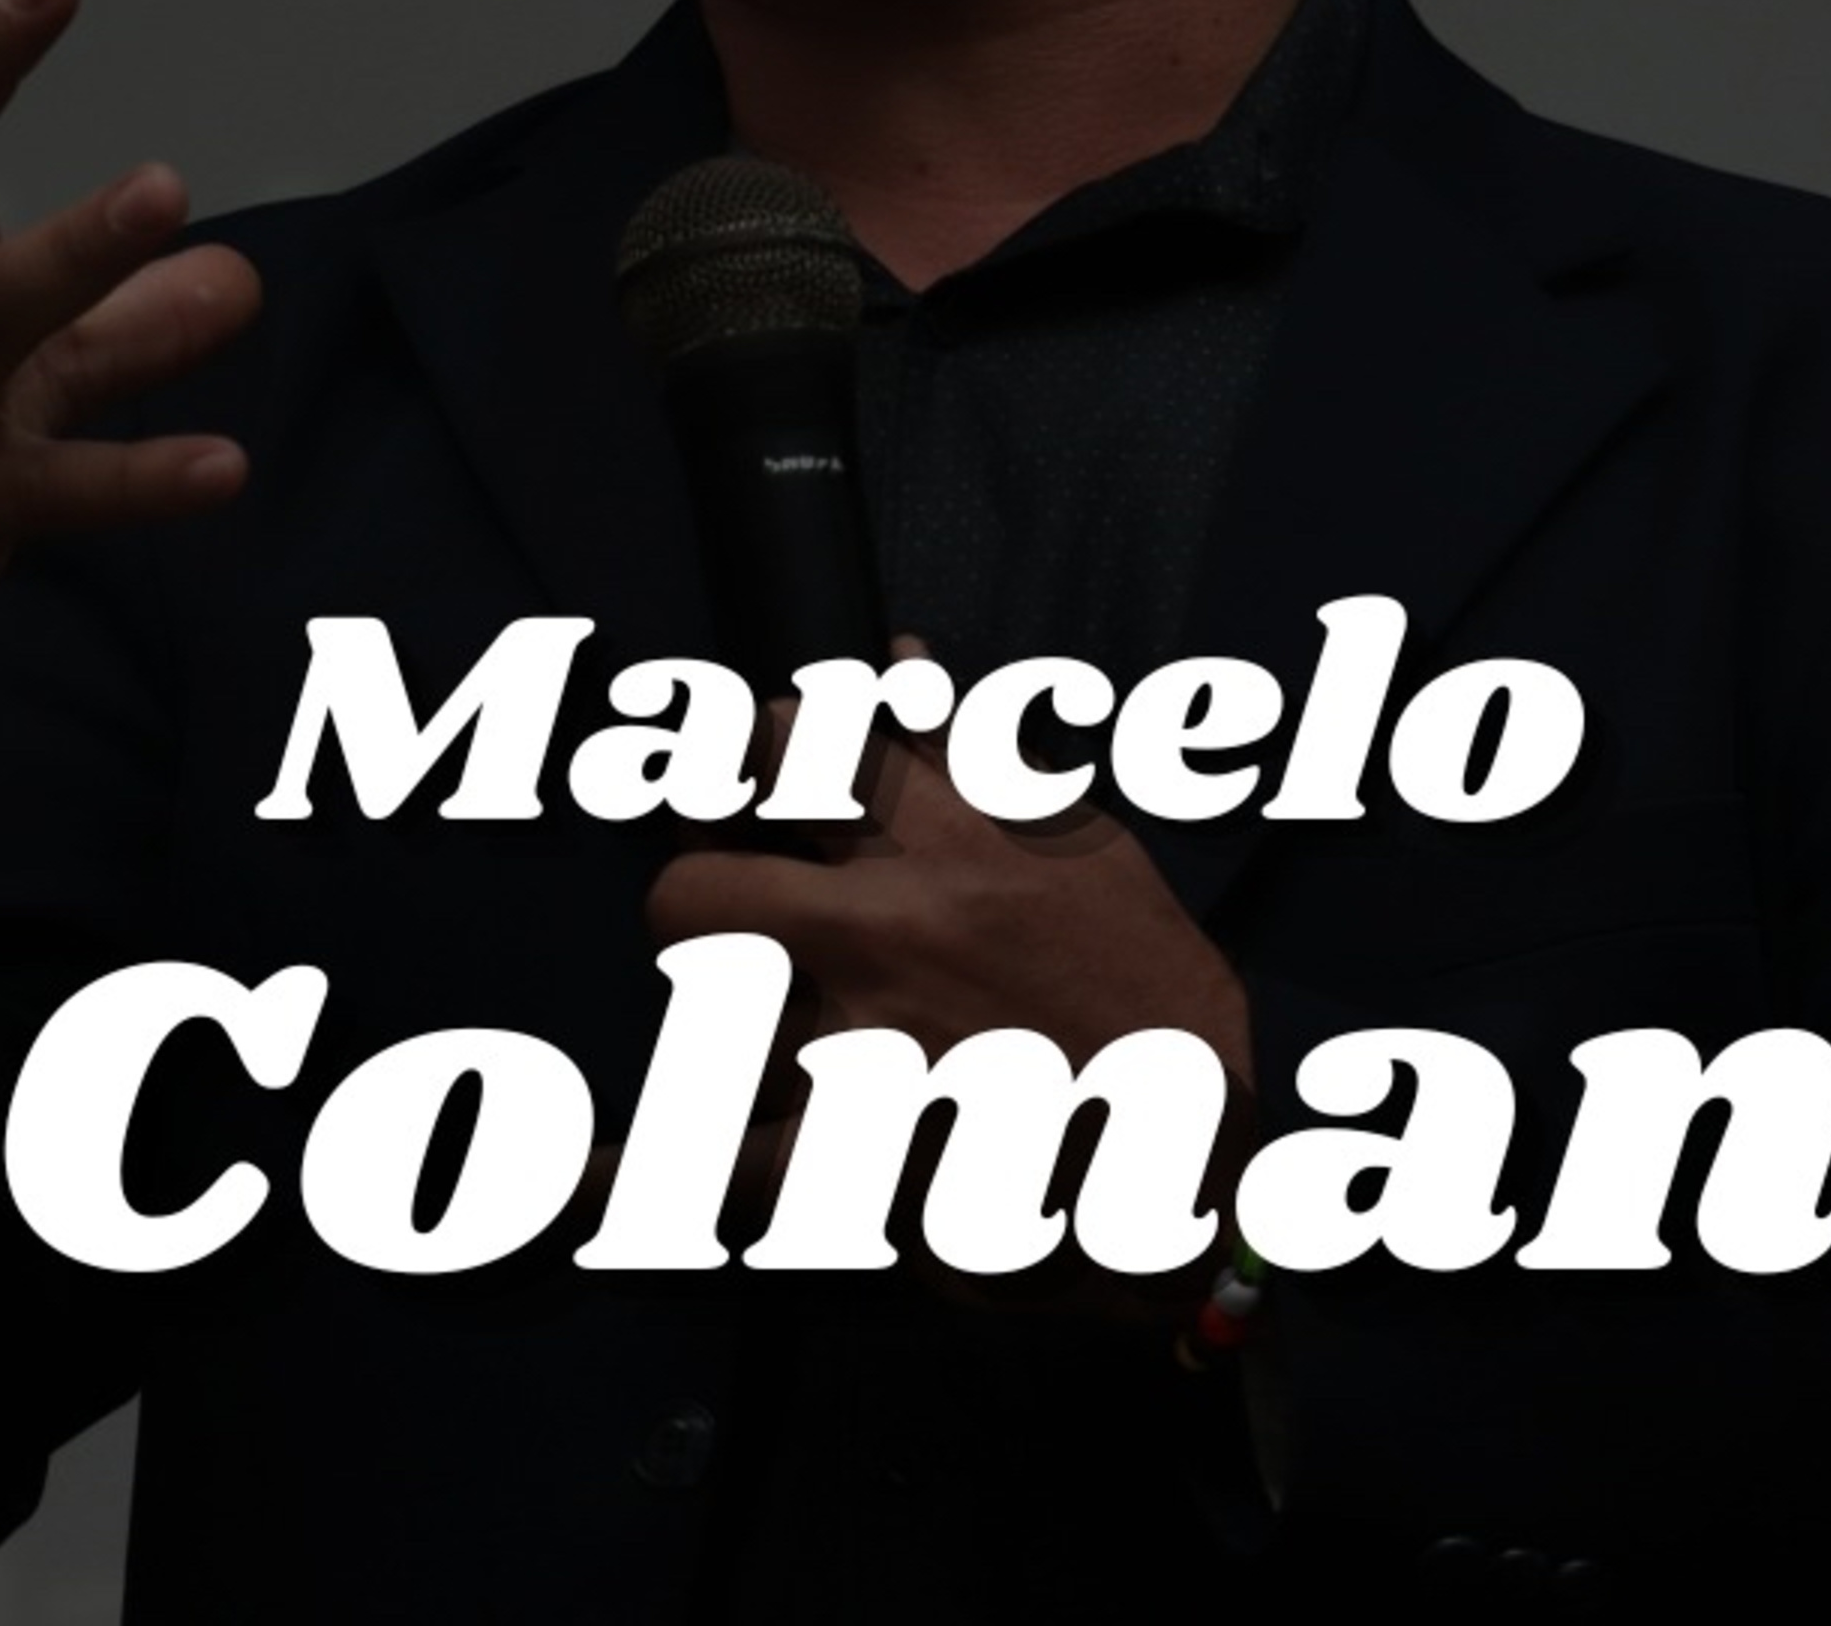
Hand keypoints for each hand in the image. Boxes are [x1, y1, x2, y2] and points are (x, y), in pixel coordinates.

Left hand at [644, 659, 1254, 1312]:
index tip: (753, 782)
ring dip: (735, 1024)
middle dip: (698, 897)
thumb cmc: (1146, 996)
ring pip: (702, 1024)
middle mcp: (888, 934)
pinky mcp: (839, 1168)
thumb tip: (896, 653)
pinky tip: (633, 1176)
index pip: (786, 745)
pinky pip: (702, 1167)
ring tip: (797, 1036)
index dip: (748, 758)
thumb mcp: (1084, 846)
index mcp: (951, 843)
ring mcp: (853, 1055)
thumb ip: (976, 749)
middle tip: (734, 906)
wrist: (1196, 1170)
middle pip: (689, 890)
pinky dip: (664, 1176)